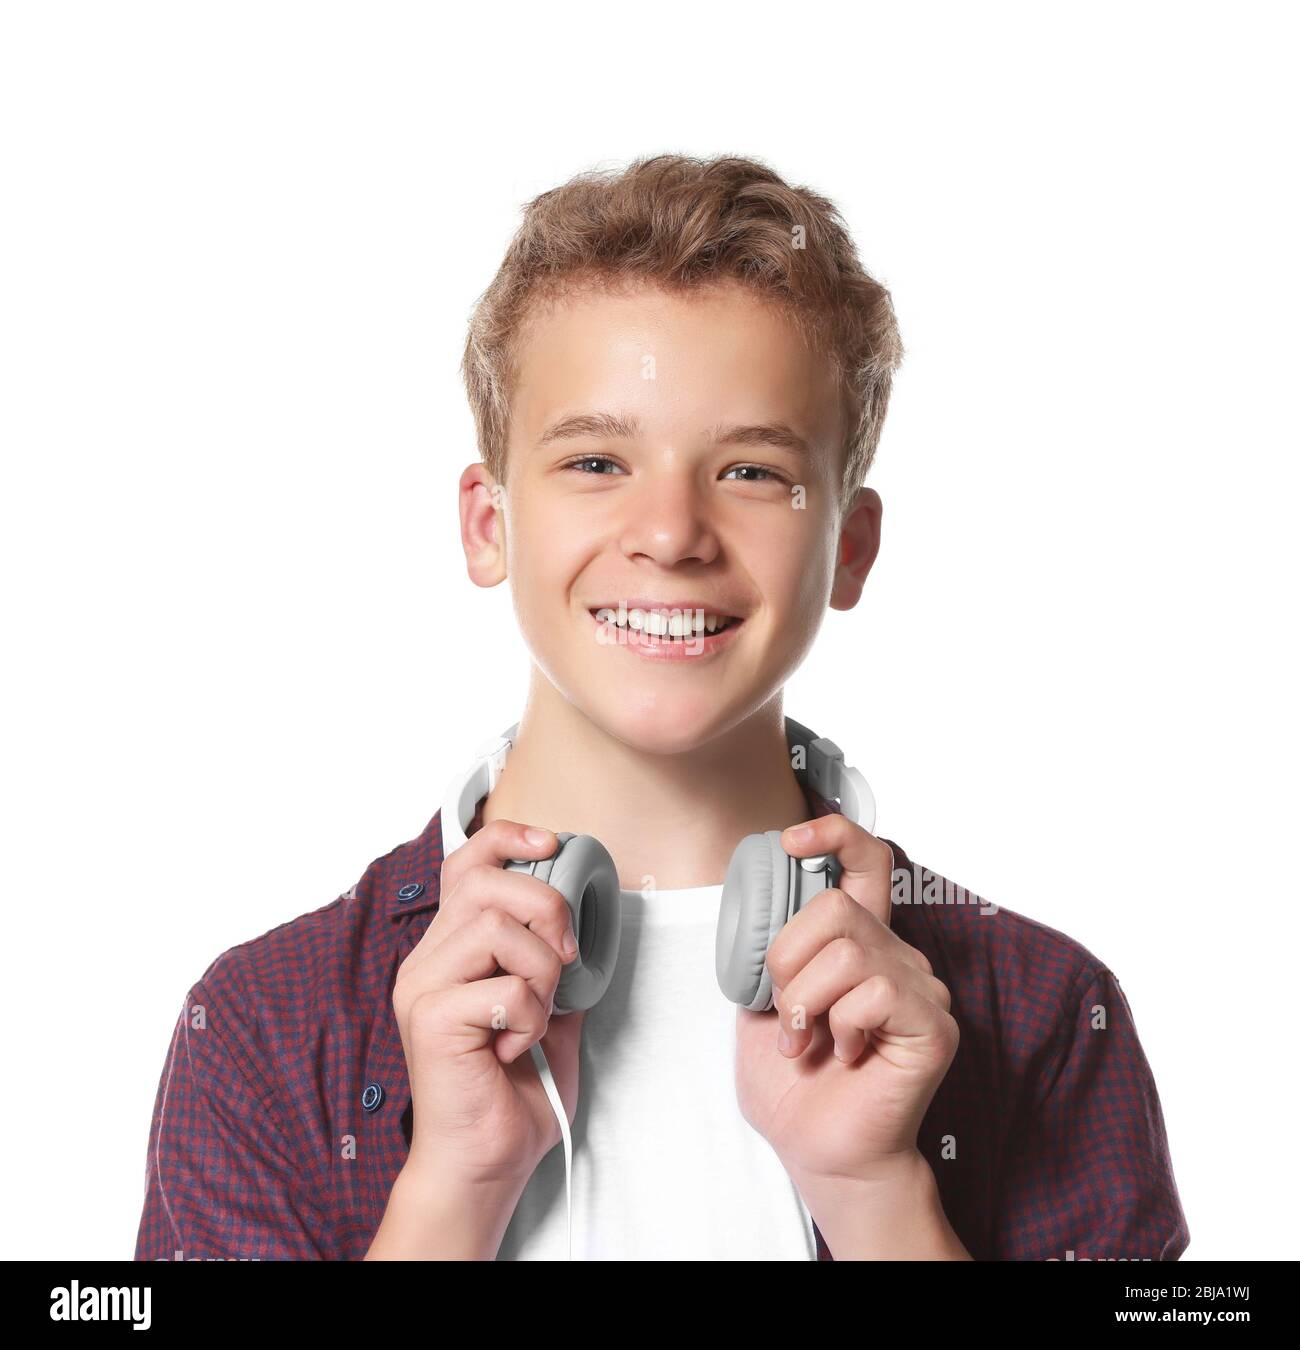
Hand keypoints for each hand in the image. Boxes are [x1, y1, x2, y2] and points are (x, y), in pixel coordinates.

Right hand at [391, 819, 583, 1190]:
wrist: (486, 1163)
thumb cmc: (513, 1092)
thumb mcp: (547, 1009)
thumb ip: (554, 962)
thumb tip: (585, 922)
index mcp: (449, 949)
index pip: (464, 863)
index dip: (508, 838)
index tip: (553, 843)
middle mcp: (426, 960)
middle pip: (486, 882)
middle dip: (546, 908)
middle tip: (567, 959)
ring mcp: (421, 987)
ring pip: (496, 926)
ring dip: (542, 972)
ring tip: (537, 1016)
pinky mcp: (429, 1018)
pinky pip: (504, 988)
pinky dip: (531, 1017)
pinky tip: (516, 1049)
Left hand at [735, 813, 958, 1186]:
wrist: (821, 1150)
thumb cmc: (795, 1085)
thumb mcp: (764, 1003)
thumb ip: (772, 954)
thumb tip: (756, 910)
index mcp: (858, 943)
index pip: (867, 862)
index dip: (835, 834)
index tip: (792, 840)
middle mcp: (896, 956)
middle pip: (835, 908)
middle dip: (788, 960)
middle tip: (787, 1010)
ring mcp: (921, 988)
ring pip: (848, 951)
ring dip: (806, 1001)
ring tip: (808, 1041)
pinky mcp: (933, 1023)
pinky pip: (874, 992)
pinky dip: (841, 1025)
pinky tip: (844, 1053)